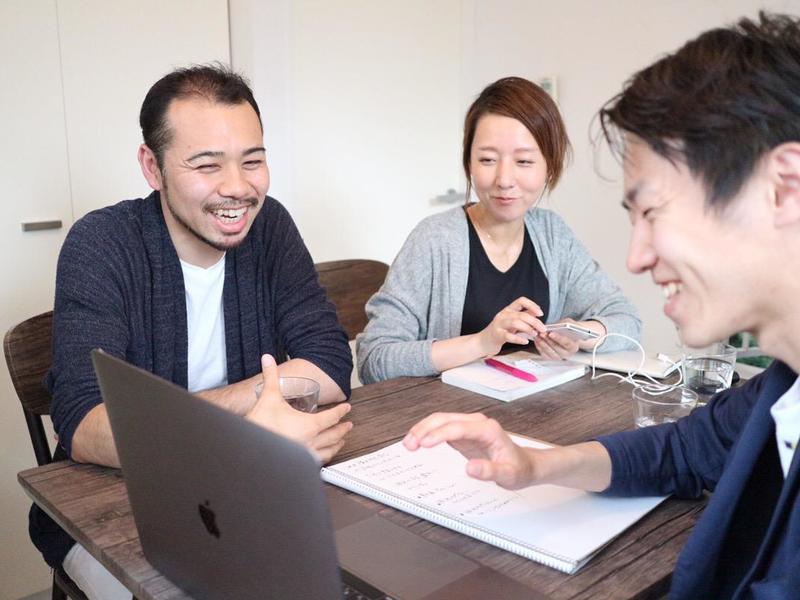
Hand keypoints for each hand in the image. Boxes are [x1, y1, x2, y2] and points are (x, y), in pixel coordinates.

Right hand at [246, 354, 351, 462]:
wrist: (248, 446)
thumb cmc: (260, 424)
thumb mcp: (269, 397)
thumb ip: (271, 376)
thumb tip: (267, 358)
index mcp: (310, 425)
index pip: (332, 417)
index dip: (341, 411)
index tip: (347, 408)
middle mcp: (311, 442)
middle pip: (334, 435)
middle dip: (342, 430)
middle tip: (349, 425)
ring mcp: (305, 456)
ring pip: (328, 451)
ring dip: (336, 445)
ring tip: (341, 442)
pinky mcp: (298, 465)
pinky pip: (318, 462)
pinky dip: (325, 457)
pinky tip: (322, 456)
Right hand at [403, 412, 535, 488]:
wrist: (525, 464)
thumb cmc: (518, 468)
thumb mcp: (508, 475)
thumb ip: (489, 471)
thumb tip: (470, 468)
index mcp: (487, 429)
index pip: (457, 427)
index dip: (439, 434)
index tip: (424, 444)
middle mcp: (477, 423)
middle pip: (444, 419)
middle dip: (424, 429)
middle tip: (410, 445)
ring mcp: (469, 426)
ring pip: (440, 421)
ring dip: (422, 430)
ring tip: (409, 444)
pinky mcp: (463, 433)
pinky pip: (442, 429)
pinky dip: (427, 434)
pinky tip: (418, 442)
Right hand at [477, 296, 545, 356]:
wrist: (484, 342)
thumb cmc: (500, 331)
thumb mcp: (512, 321)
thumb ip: (524, 316)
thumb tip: (537, 312)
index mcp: (508, 310)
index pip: (521, 301)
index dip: (532, 305)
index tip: (540, 313)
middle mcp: (503, 315)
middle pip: (521, 314)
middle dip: (534, 321)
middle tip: (543, 329)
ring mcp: (499, 324)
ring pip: (515, 323)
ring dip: (528, 328)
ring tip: (535, 334)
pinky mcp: (497, 335)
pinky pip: (509, 336)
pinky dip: (519, 339)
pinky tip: (525, 341)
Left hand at [534, 318, 604, 359]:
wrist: (566, 334)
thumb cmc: (568, 329)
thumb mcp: (568, 323)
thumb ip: (564, 325)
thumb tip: (555, 326)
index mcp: (574, 346)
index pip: (567, 343)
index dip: (558, 338)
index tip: (551, 333)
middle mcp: (567, 354)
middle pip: (557, 348)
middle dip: (548, 340)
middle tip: (541, 333)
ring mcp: (558, 356)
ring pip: (549, 352)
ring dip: (542, 343)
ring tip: (538, 336)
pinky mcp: (550, 357)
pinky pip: (544, 354)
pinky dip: (539, 347)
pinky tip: (536, 340)